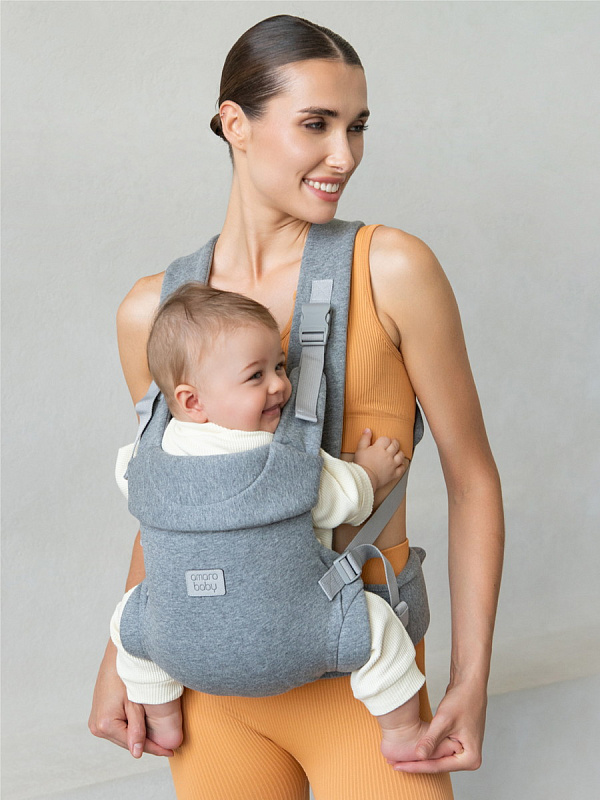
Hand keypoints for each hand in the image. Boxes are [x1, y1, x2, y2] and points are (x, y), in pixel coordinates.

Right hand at [88, 641, 174, 757]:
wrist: (118, 656)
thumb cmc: (127, 675)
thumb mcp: (135, 703)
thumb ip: (137, 729)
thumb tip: (137, 754)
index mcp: (105, 724)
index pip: (133, 744)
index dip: (153, 749)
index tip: (170, 752)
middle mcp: (96, 726)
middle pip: (126, 742)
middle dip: (147, 744)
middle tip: (168, 747)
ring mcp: (95, 722)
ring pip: (122, 736)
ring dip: (138, 737)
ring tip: (159, 739)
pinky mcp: (99, 716)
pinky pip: (118, 728)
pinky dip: (130, 728)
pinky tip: (144, 727)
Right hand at [354, 429, 407, 491]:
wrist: (364, 479)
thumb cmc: (361, 465)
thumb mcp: (360, 449)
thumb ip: (364, 438)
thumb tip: (368, 430)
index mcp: (380, 448)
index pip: (386, 439)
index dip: (385, 439)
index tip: (382, 442)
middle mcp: (388, 455)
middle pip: (395, 445)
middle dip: (394, 443)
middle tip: (392, 444)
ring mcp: (392, 465)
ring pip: (401, 456)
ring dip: (399, 453)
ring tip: (396, 453)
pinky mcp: (394, 474)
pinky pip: (402, 468)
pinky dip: (402, 466)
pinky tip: (399, 464)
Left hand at [391, 681, 486, 772]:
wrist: (470, 684)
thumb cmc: (462, 700)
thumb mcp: (444, 721)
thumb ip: (431, 740)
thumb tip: (418, 755)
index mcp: (470, 758)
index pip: (438, 766)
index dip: (416, 766)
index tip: (398, 766)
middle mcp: (469, 758)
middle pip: (438, 765)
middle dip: (417, 764)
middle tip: (395, 764)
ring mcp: (464, 751)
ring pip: (438, 758)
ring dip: (421, 758)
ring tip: (401, 760)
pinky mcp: (458, 743)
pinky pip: (440, 750)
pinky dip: (428, 749)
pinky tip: (414, 749)